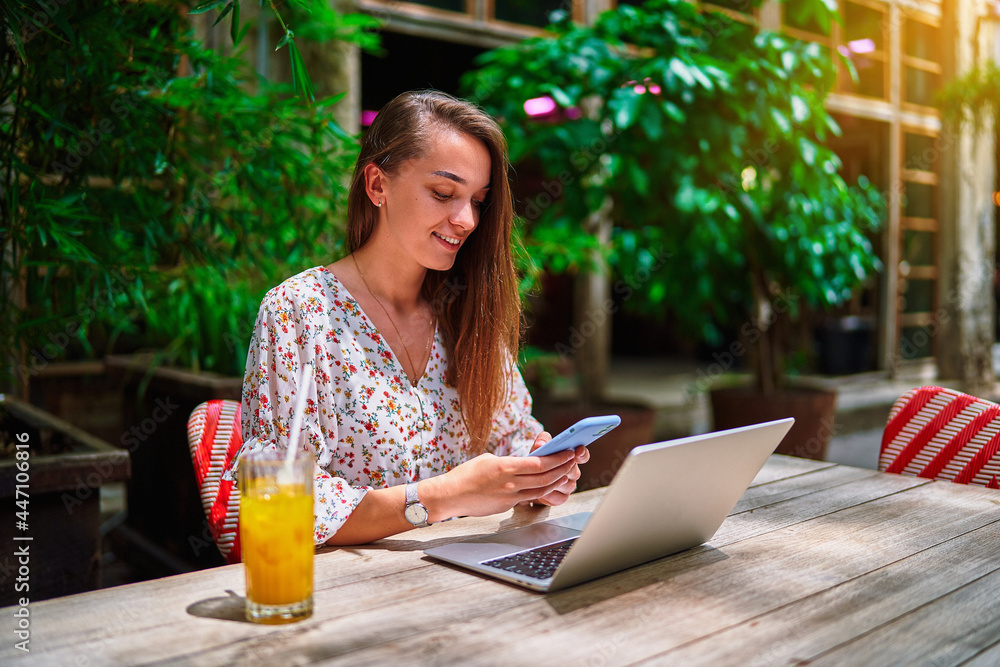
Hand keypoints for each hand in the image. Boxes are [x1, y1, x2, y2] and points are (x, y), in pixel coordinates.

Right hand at [422, 444, 578, 521]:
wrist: (450, 496)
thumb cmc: (466, 475)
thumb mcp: (489, 460)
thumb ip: (510, 462)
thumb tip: (527, 463)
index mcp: (504, 467)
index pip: (538, 463)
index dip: (557, 458)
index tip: (569, 451)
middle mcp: (509, 483)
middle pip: (545, 477)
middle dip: (563, 467)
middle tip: (574, 459)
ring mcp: (509, 497)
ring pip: (541, 489)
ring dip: (557, 480)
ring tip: (567, 471)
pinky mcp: (507, 505)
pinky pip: (530, 497)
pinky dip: (543, 490)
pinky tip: (551, 483)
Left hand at [529, 441, 588, 506]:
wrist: (528, 481)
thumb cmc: (536, 461)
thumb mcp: (538, 448)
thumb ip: (542, 441)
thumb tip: (542, 444)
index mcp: (571, 457)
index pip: (583, 455)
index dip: (582, 453)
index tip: (577, 451)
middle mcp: (573, 472)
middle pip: (573, 470)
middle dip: (559, 468)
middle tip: (548, 465)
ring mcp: (569, 486)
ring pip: (566, 485)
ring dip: (553, 481)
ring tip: (539, 479)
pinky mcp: (562, 498)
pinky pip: (559, 497)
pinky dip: (548, 494)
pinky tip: (539, 490)